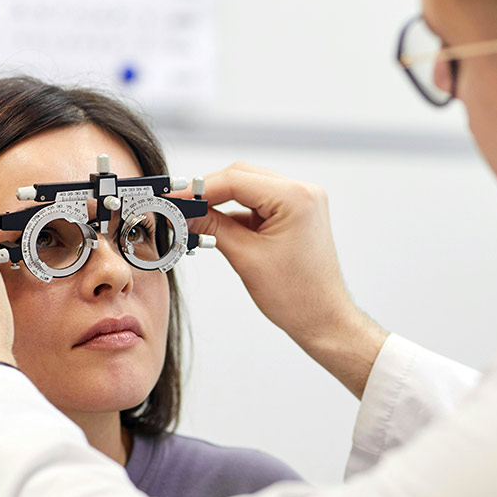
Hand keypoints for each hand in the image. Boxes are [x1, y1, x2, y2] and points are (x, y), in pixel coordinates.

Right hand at [191, 162, 387, 397]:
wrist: (323, 319)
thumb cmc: (297, 296)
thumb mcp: (246, 258)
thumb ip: (213, 228)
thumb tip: (186, 213)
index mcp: (296, 198)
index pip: (236, 179)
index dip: (199, 189)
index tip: (174, 198)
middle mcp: (303, 192)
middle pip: (242, 177)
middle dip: (208, 192)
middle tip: (178, 207)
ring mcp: (301, 202)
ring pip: (248, 188)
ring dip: (220, 202)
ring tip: (192, 219)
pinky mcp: (296, 214)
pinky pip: (258, 204)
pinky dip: (235, 213)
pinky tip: (214, 225)